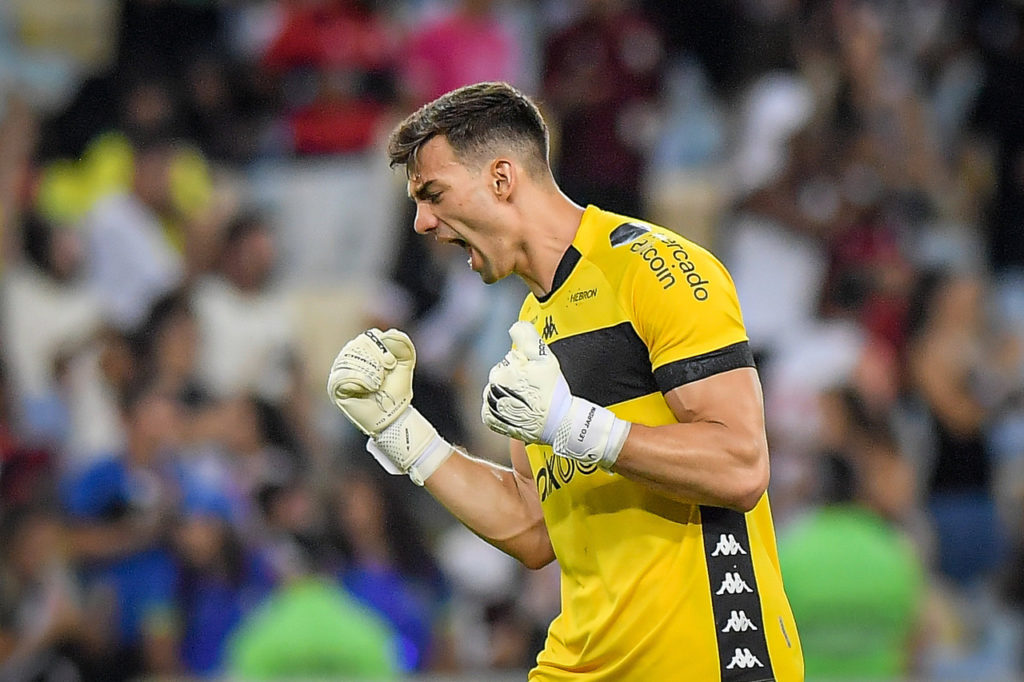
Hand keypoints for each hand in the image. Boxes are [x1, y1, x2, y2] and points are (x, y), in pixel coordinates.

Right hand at [327, 328, 414, 435]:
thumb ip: (402, 344)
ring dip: (370, 371)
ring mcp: (341, 370)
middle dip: (376, 359)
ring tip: (378, 384)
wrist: (392, 414)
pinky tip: (370, 387)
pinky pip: (343, 375)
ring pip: (350, 358)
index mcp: (366, 347)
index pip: (370, 336)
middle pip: (358, 344)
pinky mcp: (335, 387)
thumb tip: (388, 333)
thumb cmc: (396, 389)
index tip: (392, 364)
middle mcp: (350, 356)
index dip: (381, 347)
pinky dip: (360, 380)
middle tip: (386, 372)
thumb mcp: (405, 363)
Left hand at [482, 322, 629, 467]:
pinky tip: (516, 408)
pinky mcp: (489, 419)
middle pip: (503, 373)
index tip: (535, 375)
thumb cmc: (552, 391)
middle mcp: (491, 388)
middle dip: (515, 377)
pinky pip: (491, 407)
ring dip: (508, 391)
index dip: (525, 365)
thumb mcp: (544, 358)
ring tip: (527, 400)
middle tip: (533, 388)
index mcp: (501, 371)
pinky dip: (501, 406)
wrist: (556, 423)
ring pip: (497, 389)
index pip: (510, 359)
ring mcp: (489, 405)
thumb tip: (514, 327)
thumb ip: (526, 337)